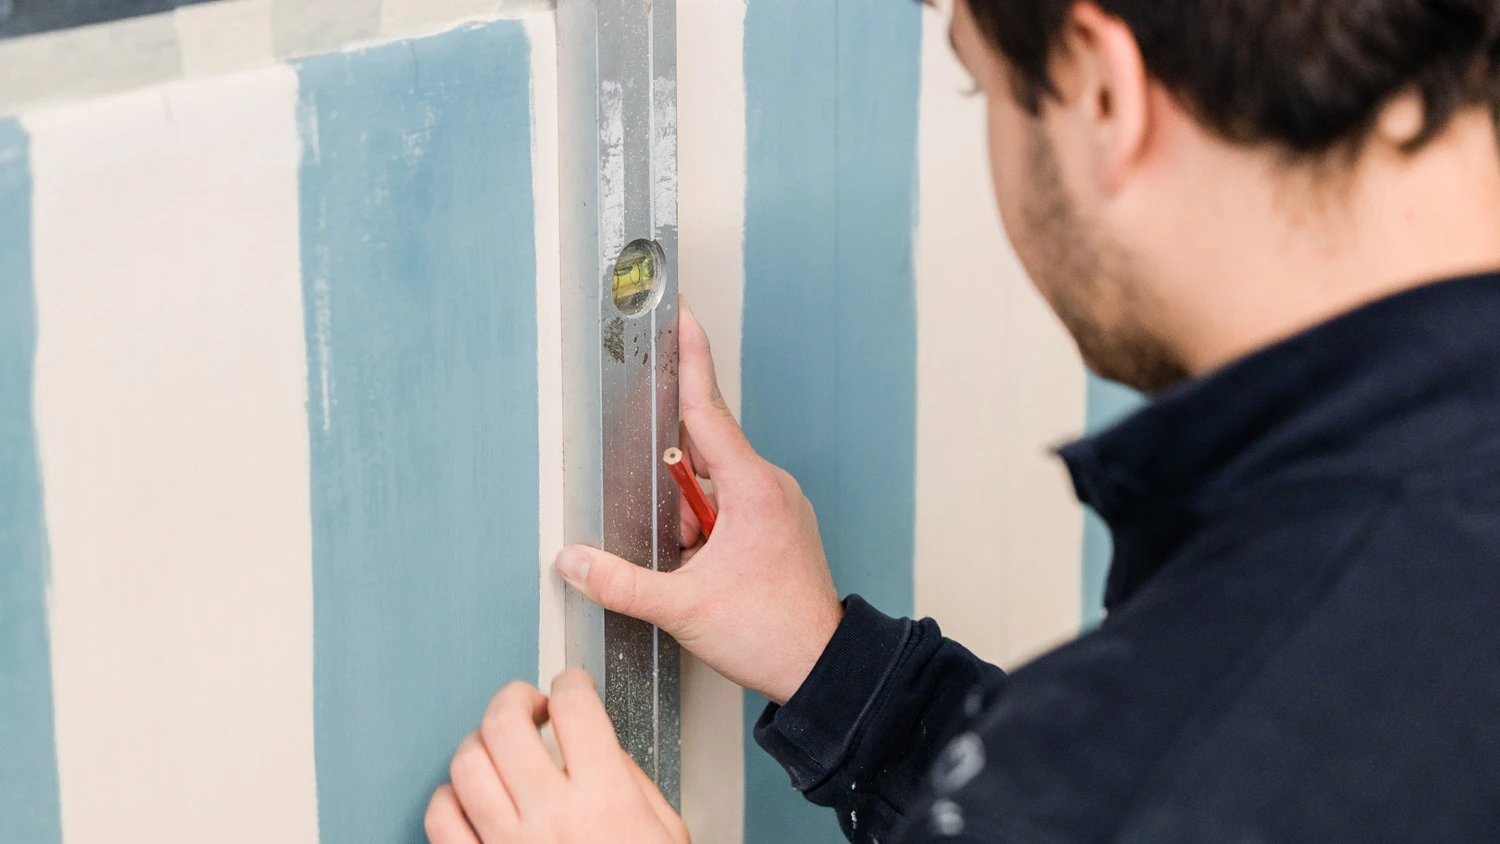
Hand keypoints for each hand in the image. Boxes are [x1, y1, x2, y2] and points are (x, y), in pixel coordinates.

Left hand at [426, 670, 688, 843]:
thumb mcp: (664, 831)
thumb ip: (628, 780)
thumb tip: (594, 741)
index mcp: (605, 802)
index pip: (576, 707)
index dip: (571, 682)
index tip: (570, 686)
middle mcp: (551, 819)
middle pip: (506, 722)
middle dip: (515, 698)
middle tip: (528, 703)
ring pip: (466, 763)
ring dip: (480, 742)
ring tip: (498, 745)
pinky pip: (440, 819)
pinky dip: (448, 796)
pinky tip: (471, 796)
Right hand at [552, 299, 842, 704]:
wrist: (824, 669)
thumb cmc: (771, 633)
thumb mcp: (682, 608)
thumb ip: (619, 581)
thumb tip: (571, 561)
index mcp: (752, 487)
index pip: (707, 408)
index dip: (691, 357)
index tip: (683, 314)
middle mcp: (770, 485)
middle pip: (702, 456)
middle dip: (674, 497)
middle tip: (680, 549)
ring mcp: (780, 505)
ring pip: (714, 489)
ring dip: (690, 523)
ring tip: (699, 574)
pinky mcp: (781, 526)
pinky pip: (733, 509)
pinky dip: (708, 533)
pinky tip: (708, 573)